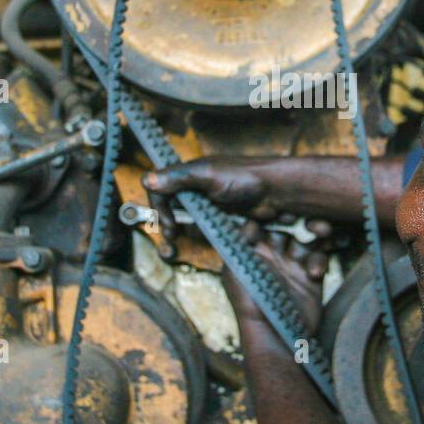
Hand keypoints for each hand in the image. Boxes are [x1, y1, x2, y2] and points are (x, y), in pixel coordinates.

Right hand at [142, 156, 288, 258]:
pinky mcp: (221, 217)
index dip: (159, 207)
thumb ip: (178, 178)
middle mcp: (196, 188)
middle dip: (165, 224)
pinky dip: (198, 237)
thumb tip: (147, 179)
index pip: (161, 189)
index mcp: (189, 174)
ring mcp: (209, 204)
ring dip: (178, 234)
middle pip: (170, 207)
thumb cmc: (245, 177)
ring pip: (185, 221)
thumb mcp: (208, 175)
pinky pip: (203, 229)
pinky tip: (199, 244)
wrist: (276, 192)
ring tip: (174, 249)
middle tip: (170, 238)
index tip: (167, 223)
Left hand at [220, 221, 325, 338]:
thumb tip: (245, 221)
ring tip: (323, 232)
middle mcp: (271, 255)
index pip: (260, 222)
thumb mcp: (237, 272)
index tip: (280, 207)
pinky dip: (319, 261)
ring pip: (306, 239)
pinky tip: (315, 273)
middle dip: (298, 220)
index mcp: (251, 252)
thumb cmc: (250, 305)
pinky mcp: (310, 277)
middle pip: (287, 226)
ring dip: (316, 234)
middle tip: (308, 217)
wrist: (275, 336)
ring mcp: (292, 266)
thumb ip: (238, 245)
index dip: (270, 213)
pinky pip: (319, 258)